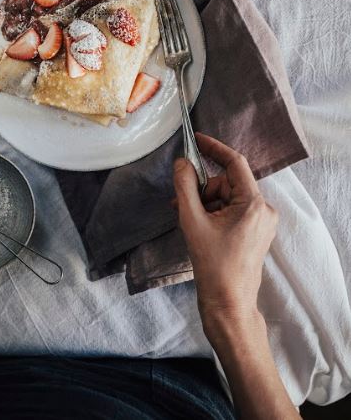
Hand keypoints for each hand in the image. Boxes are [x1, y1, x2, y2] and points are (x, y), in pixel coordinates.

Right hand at [173, 133, 277, 326]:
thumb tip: (182, 162)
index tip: (195, 140)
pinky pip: (232, 210)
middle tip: (180, 202)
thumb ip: (185, 187)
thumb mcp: (192, 221)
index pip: (235, 163)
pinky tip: (199, 225)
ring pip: (228, 197)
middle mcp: (264, 209)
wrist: (228, 304)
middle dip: (202, 188)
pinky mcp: (256, 231)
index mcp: (254, 204)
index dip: (214, 148)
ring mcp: (262, 222)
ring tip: (188, 220)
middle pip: (227, 182)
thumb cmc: (212, 266)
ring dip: (205, 202)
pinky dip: (213, 212)